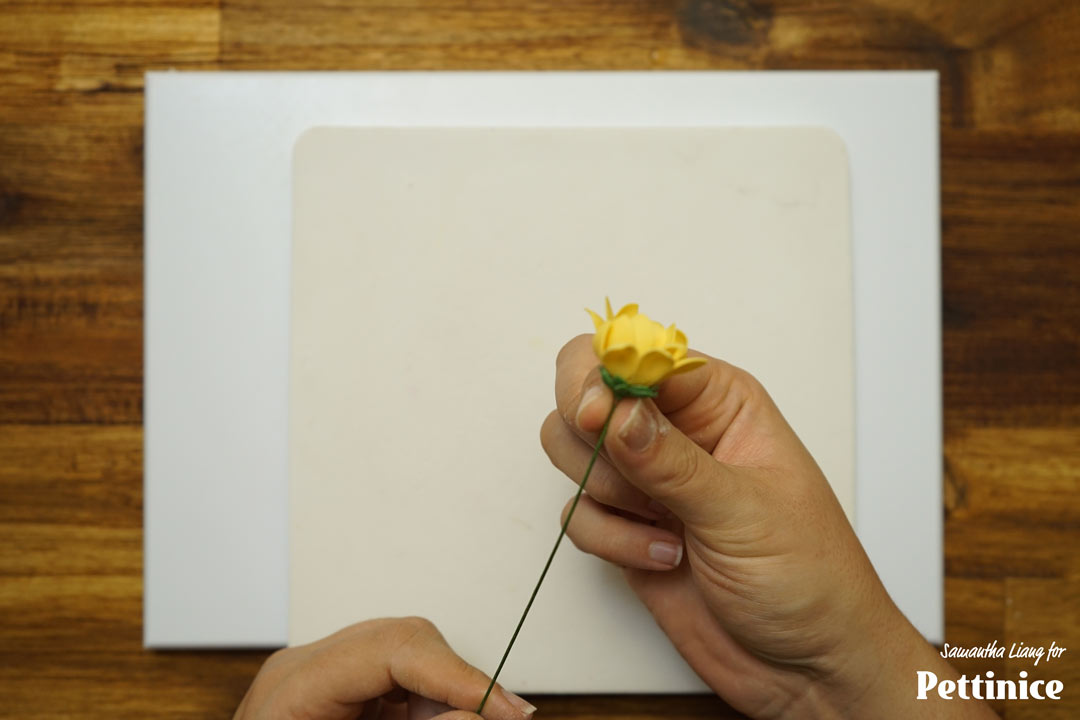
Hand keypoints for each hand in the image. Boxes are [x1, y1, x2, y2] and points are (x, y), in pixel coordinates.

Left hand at [234, 617, 536, 719]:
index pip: (394, 647)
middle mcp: (309, 668)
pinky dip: (433, 706)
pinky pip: (401, 685)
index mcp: (295, 684)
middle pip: (407, 642)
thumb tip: (474, 713)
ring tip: (484, 718)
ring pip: (412, 658)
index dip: (459, 675)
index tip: (505, 709)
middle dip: (463, 681)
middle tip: (510, 717)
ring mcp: (325, 679)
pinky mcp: (343, 698)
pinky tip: (451, 719)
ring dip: (452, 694)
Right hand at [541, 335, 993, 718]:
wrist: (806, 668)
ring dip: (604, 491)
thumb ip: (669, 460)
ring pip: (572, 449)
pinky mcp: (626, 528)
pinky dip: (609, 539)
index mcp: (719, 402)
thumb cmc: (810, 577)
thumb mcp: (743, 510)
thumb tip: (614, 409)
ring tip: (662, 522)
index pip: (637, 354)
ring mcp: (648, 481)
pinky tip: (663, 558)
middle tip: (619, 469)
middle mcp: (677, 432)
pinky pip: (577, 513)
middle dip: (590, 432)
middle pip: (586, 391)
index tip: (595, 412)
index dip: (603, 374)